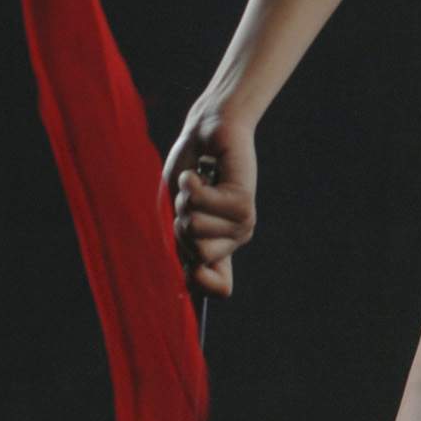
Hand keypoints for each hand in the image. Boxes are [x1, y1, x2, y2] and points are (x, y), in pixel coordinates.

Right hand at [160, 104, 257, 300]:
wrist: (208, 132)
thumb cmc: (190, 170)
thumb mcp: (178, 212)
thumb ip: (182, 244)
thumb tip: (191, 275)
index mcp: (219, 247)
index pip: (221, 288)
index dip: (200, 283)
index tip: (190, 267)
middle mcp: (234, 239)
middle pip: (193, 255)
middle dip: (180, 222)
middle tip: (192, 199)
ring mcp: (242, 223)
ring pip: (194, 229)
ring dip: (184, 200)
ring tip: (198, 184)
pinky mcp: (243, 202)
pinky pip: (201, 205)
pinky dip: (190, 185)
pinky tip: (201, 174)